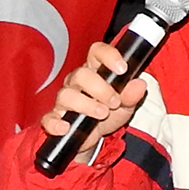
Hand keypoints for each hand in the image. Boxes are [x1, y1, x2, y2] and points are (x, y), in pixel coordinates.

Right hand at [35, 43, 152, 145]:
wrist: (95, 137)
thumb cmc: (109, 112)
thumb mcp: (126, 105)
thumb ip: (132, 95)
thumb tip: (139, 84)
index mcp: (95, 70)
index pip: (97, 52)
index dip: (109, 56)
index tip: (122, 69)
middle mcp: (76, 82)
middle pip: (81, 74)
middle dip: (100, 88)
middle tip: (115, 102)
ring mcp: (64, 100)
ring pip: (66, 95)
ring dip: (86, 105)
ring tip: (102, 114)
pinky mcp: (55, 119)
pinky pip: (49, 119)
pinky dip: (56, 123)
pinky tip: (66, 128)